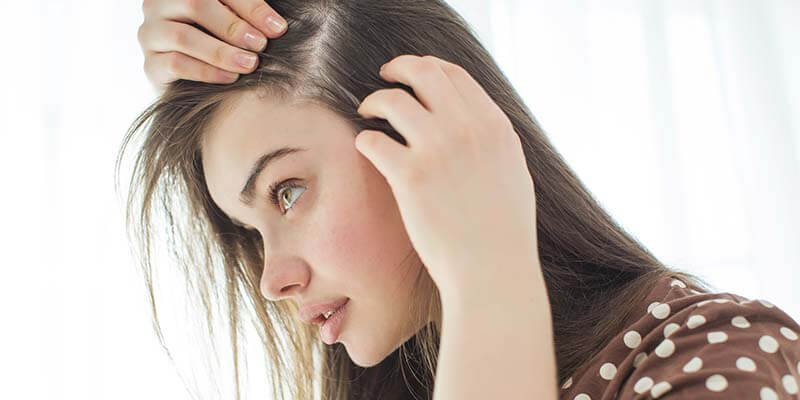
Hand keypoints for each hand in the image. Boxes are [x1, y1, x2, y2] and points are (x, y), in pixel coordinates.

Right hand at [137, 0, 287, 93]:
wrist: (195, 81)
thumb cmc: (223, 43)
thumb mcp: (235, 22)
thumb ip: (248, 15)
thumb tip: (276, 25)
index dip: (250, 7)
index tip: (277, 28)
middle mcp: (160, 5)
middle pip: (194, 4)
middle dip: (233, 26)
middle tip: (260, 45)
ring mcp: (151, 33)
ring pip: (183, 37)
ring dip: (221, 51)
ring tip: (249, 63)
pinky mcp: (151, 64)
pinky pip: (175, 64)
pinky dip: (206, 71)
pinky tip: (230, 78)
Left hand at [355, 55, 540, 299]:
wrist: (492, 270)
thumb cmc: (504, 231)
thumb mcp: (512, 171)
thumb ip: (492, 140)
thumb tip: (473, 122)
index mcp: (494, 126)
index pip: (455, 74)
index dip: (428, 67)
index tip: (413, 73)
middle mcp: (467, 129)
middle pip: (423, 72)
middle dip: (398, 68)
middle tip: (384, 78)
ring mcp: (438, 150)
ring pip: (392, 100)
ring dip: (374, 100)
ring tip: (366, 112)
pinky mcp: (410, 176)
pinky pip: (372, 139)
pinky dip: (365, 139)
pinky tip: (367, 148)